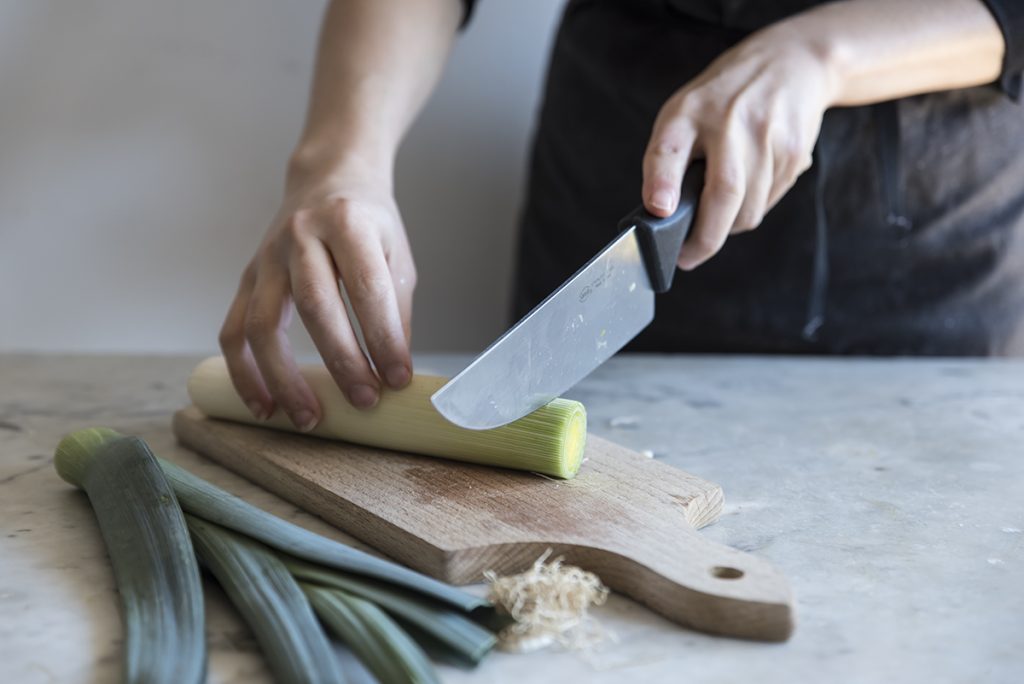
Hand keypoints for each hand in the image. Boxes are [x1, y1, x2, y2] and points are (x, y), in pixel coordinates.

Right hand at [219, 166, 415, 430]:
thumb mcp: (396, 255)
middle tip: (364, 401)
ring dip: (284, 378)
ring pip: (264, 324)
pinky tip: (264, 405)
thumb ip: (394, 310)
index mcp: (346, 222)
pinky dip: (245, 373)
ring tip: (308, 418)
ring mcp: (267, 258)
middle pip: (314, 306)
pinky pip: (235, 330)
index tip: (399, 378)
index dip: (384, 338)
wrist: (327, 178)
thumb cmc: (368, 223)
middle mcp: (300, 235)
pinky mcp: (247, 278)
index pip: (367, 288)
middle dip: (341, 361)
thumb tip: (393, 372)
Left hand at [642, 27, 836, 269]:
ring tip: (720, 213)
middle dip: (706, 238)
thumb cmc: (723, 99)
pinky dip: (754, 207)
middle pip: (724, 193)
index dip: (662, 182)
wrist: (791, 62)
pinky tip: (750, 185)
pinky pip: (770, 200)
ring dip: (731, 225)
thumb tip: (662, 212)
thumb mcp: (683, 114)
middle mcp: (730, 121)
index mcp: (690, 112)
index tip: (660, 210)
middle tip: (689, 256)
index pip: (671, 148)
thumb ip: (668, 159)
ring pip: (749, 209)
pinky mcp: (795, 150)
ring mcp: (767, 135)